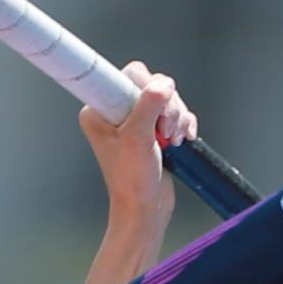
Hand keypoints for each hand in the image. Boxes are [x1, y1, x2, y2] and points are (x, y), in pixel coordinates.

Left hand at [79, 62, 196, 226]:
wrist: (145, 206)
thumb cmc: (131, 180)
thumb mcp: (137, 138)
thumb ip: (149, 105)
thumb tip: (163, 84)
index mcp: (100, 110)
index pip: (126, 77)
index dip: (145, 88)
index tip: (151, 104)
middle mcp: (116, 111)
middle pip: (151, 85)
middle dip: (166, 106)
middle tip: (164, 128)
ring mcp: (136, 119)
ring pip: (167, 97)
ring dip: (176, 116)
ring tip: (171, 139)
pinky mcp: (153, 127)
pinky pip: (175, 110)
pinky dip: (183, 123)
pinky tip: (180, 139)